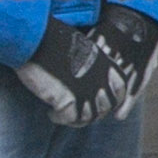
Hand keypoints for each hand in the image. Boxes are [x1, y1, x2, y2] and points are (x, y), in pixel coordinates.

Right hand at [10, 6, 157, 128]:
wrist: (36, 38)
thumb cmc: (52, 39)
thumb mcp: (81, 48)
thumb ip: (90, 65)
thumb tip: (86, 79)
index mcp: (106, 64)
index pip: (121, 90)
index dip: (110, 100)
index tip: (96, 103)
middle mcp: (101, 79)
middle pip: (106, 107)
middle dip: (93, 113)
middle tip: (76, 113)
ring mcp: (87, 91)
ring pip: (89, 117)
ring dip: (75, 118)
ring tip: (60, 114)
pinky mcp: (70, 101)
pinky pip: (70, 119)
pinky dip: (60, 119)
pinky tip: (51, 114)